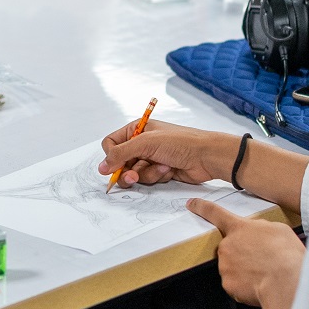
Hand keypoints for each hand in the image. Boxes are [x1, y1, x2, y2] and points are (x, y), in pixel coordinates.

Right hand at [100, 120, 239, 187]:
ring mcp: (150, 158)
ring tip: (162, 167)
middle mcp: (141, 143)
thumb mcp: (146, 143)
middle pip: (120, 162)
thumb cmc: (180, 142)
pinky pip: (148, 179)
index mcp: (136, 130)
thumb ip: (120, 154)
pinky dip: (157, 176)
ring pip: (134, 174)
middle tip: (134, 176)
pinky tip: (169, 170)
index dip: (111, 156)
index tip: (115, 165)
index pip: (111, 144)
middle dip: (128, 171)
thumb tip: (102, 167)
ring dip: (147, 174)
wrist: (206, 156)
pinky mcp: (159, 171)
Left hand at [187, 199, 305, 308]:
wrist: (285, 281)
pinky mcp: (228, 285)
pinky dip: (246, 286)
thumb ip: (261, 229)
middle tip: (263, 260)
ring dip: (245, 271)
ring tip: (266, 273)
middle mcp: (227, 246)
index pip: (215, 213)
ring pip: (232, 268)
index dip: (201, 207)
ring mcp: (225, 266)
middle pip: (230, 248)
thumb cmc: (286, 254)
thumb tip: (257, 236)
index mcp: (239, 228)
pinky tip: (260, 284)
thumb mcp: (278, 229)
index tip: (191, 204)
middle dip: (243, 253)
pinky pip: (236, 285)